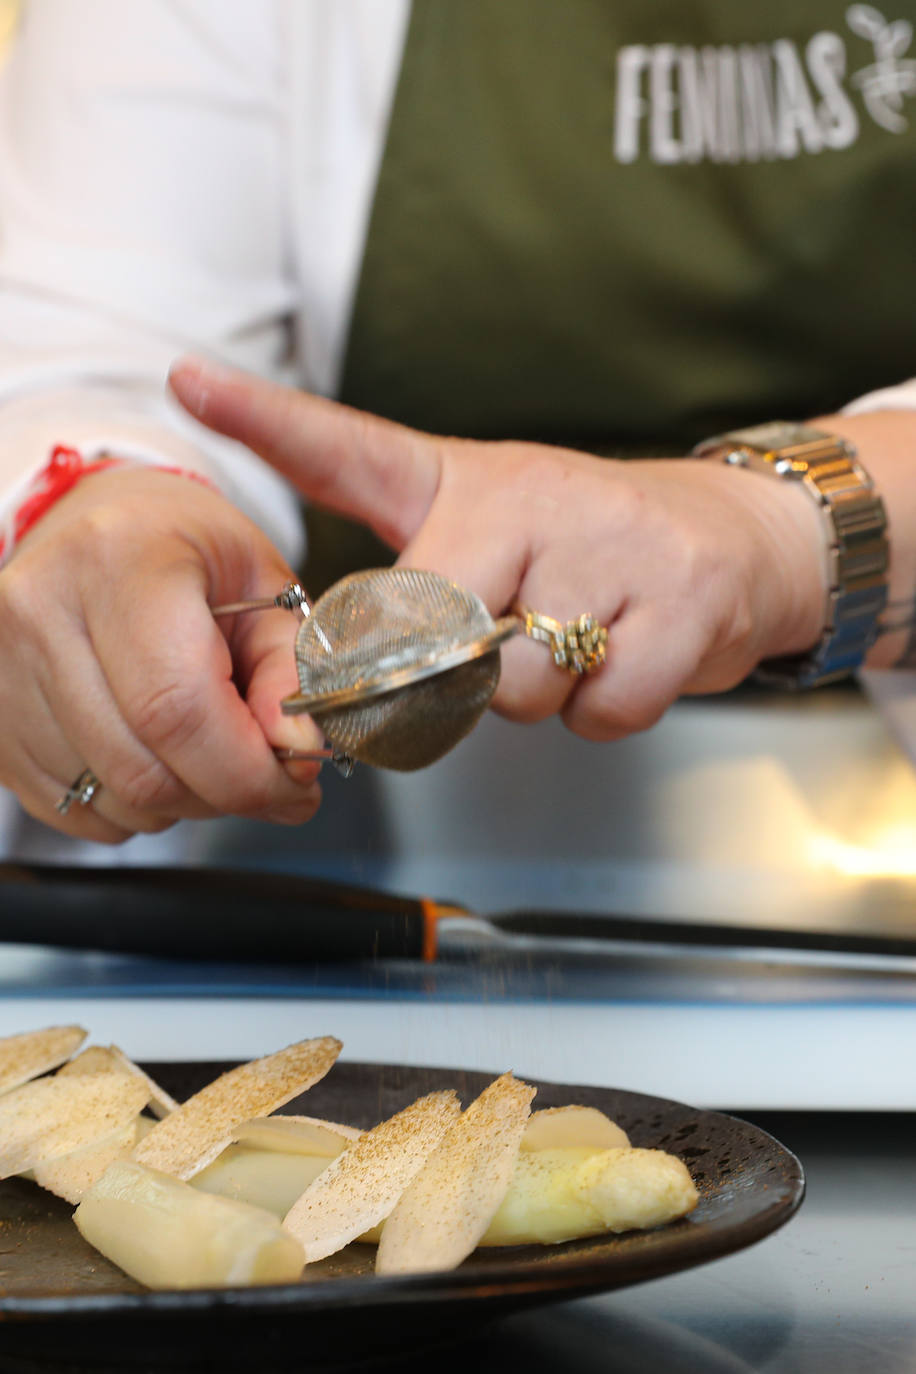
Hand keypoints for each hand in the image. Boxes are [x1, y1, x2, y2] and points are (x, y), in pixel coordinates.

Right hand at [0, 465, 323, 841]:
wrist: (103, 527)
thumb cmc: (187, 553)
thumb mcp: (266, 584)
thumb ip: (291, 671)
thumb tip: (297, 751)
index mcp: (119, 561)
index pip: (176, 709)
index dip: (245, 771)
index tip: (294, 783)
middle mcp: (42, 611)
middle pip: (142, 769)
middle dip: (224, 794)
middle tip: (267, 774)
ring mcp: (1, 668)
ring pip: (113, 800)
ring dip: (182, 801)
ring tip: (208, 749)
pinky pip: (77, 809)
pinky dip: (133, 805)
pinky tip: (155, 752)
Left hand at [169, 358, 826, 741]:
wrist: (728, 542)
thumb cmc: (583, 547)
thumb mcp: (491, 533)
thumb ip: (413, 594)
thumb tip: (343, 677)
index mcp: (466, 482)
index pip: (353, 449)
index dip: (267, 418)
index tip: (190, 379)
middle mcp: (531, 498)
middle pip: (436, 635)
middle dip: (459, 674)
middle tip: (507, 639)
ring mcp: (612, 545)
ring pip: (520, 683)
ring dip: (539, 694)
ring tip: (576, 638)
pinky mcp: (683, 602)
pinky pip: (602, 710)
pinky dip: (605, 711)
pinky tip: (625, 655)